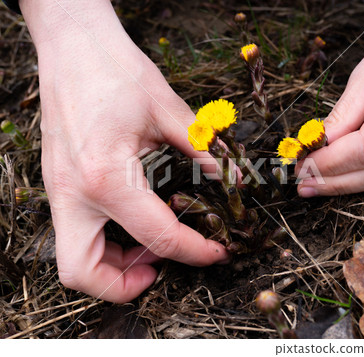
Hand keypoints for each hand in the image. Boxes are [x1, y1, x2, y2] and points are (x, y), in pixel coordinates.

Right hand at [21, 0, 228, 302]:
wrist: (73, 46)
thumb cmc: (116, 70)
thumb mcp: (167, 110)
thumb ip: (202, 150)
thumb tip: (231, 180)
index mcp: (106, 176)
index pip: (157, 236)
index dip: (194, 252)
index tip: (216, 252)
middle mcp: (74, 193)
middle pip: (84, 272)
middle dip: (126, 284)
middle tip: (161, 267)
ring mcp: (60, 191)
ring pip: (73, 259)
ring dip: (112, 266)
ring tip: (149, 249)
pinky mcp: (59, 184)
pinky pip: (76, 233)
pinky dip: (104, 243)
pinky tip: (132, 222)